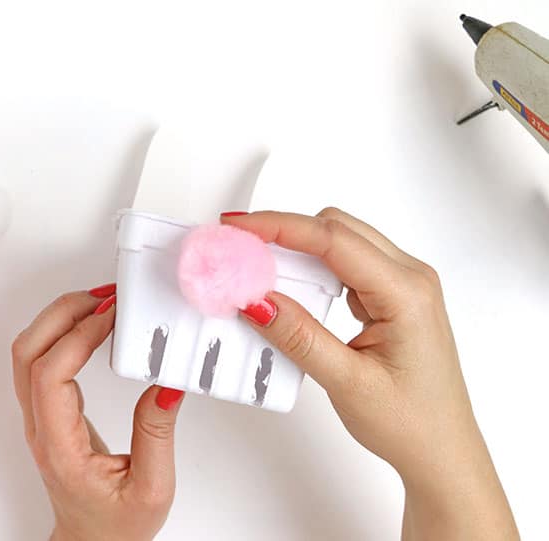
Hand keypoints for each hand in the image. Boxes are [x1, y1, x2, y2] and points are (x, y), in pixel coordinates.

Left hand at [11, 287, 184, 540]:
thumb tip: (166, 382)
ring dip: (61, 319)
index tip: (113, 317)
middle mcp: (41, 427)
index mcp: (60, 448)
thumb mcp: (152, 487)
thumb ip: (156, 433)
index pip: (50, 375)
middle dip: (63, 313)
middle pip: (27, 352)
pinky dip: (66, 332)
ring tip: (101, 305)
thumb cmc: (116, 527)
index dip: (79, 336)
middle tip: (105, 297)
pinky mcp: (51, 411)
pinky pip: (44, 360)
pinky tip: (95, 326)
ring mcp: (41, 417)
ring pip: (29, 352)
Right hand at [222, 209, 518, 540]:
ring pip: (341, 242)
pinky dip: (313, 267)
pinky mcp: (392, 297)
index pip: (332, 240)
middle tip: (241, 248)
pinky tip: (289, 287)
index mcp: (406, 293)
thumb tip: (256, 300)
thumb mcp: (347, 382)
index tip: (238, 227)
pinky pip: (347, 264)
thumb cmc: (411, 424)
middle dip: (285, 231)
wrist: (441, 451)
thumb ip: (299, 337)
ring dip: (298, 248)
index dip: (279, 227)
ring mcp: (403, 286)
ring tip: (257, 268)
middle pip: (337, 229)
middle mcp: (410, 279)